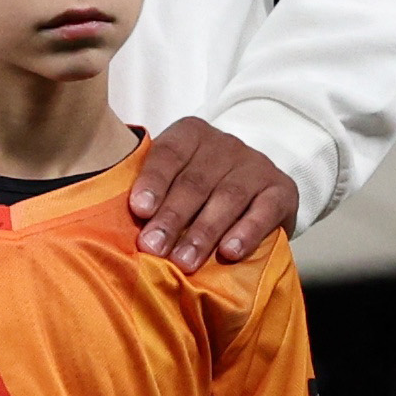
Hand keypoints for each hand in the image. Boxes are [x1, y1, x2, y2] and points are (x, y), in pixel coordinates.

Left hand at [127, 115, 296, 268]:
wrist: (256, 187)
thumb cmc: (200, 190)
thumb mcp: (173, 181)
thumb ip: (151, 196)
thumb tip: (113, 233)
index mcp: (191, 134)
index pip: (169, 154)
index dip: (153, 181)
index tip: (138, 210)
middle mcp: (225, 145)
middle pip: (195, 181)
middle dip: (172, 217)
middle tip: (153, 248)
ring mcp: (255, 165)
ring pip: (228, 198)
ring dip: (203, 232)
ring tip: (184, 260)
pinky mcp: (281, 189)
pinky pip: (264, 211)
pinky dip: (246, 233)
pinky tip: (229, 253)